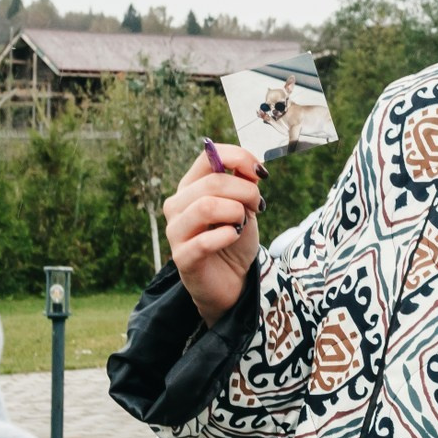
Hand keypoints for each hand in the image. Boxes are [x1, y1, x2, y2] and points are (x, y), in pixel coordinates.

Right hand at [163, 143, 262, 324]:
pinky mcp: (182, 257)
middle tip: (258, 206)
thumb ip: (245, 183)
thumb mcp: (244, 206)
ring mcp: (175, 231)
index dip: (238, 158)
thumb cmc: (233, 239)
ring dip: (236, 212)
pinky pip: (205, 241)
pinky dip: (227, 236)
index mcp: (190, 187)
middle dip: (245, 191)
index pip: (208, 156)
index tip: (261, 174)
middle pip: (212, 182)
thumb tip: (250, 165)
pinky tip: (233, 237)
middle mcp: (176, 205)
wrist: (231, 281)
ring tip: (242, 223)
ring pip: (206, 206)